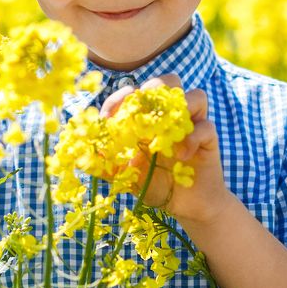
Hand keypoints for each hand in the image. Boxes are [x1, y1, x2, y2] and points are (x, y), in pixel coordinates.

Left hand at [99, 74, 232, 226]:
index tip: (116, 108)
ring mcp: (190, 125)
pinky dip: (194, 137)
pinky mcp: (208, 140)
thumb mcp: (121, 176)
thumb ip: (102, 164)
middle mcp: (169, 116)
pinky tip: (182, 156)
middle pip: (168, 81)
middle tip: (144, 112)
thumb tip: (78, 153)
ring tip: (166, 131)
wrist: (185, 206)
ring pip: (195, 95)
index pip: (134, 93)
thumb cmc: (152, 185)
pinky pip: (207, 125)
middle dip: (155, 89)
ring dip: (181, 107)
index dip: (122, 96)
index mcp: (146, 118)